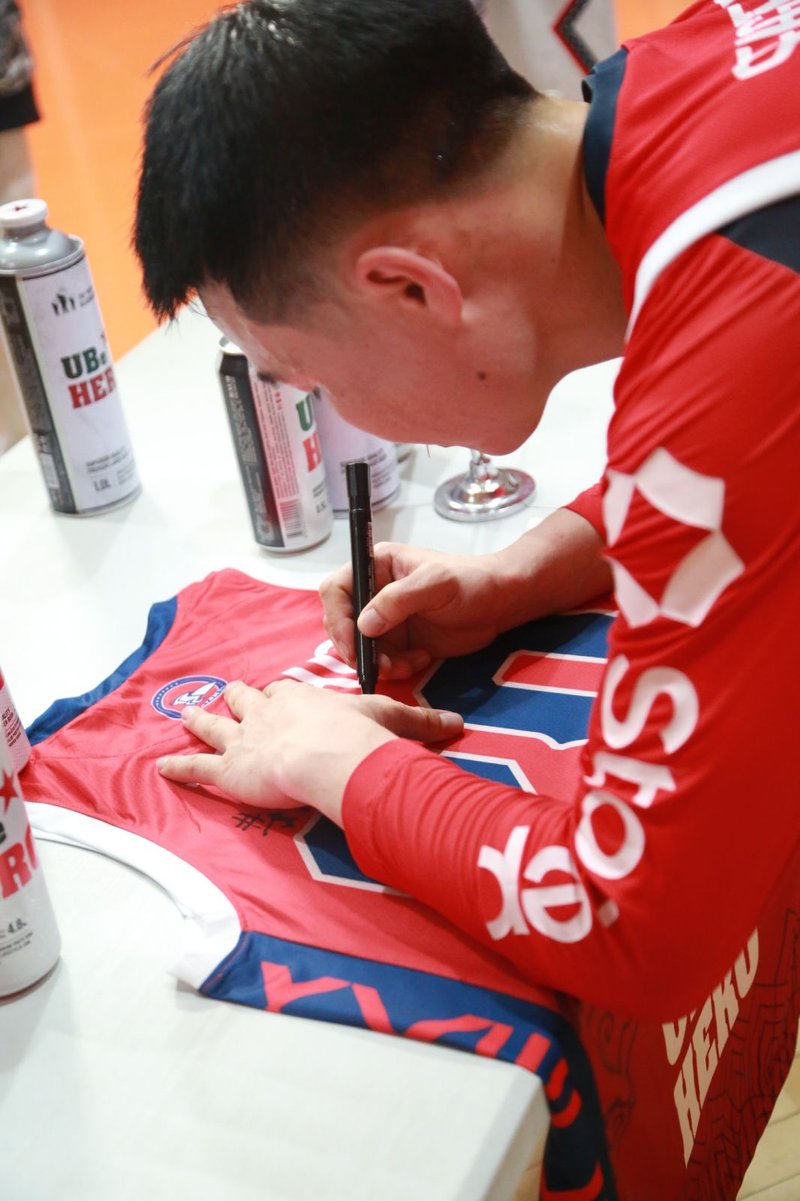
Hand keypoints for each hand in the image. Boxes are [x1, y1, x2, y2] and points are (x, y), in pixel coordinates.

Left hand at [156, 679, 462, 823]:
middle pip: (246, 698)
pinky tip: (161, 768)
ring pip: (214, 724)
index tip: (278, 694)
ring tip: (184, 715)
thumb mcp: (392, 720)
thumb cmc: (357, 735)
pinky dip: (179, 767)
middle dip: (237, 697)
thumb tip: (458, 724)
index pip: (287, 690)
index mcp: (302, 697)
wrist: (328, 756)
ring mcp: (243, 739)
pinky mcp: (227, 770)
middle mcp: (267, 711)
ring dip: (199, 720)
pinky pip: (197, 767)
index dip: (281, 694)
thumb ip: (422, 721)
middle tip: (229, 693)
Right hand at [320, 542, 511, 678]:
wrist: (500, 603)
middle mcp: (374, 593)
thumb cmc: (471, 582)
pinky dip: (397, 668)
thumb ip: (398, 599)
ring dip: (378, 663)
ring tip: (407, 665)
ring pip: (361, 648)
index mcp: (376, 567)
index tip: (352, 642)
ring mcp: (385, 619)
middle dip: (357, 648)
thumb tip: (364, 625)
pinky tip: (422, 659)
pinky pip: (382, 661)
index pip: (336, 590)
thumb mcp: (436, 583)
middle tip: (378, 665)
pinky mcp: (399, 642)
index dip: (337, 617)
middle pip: (343, 623)